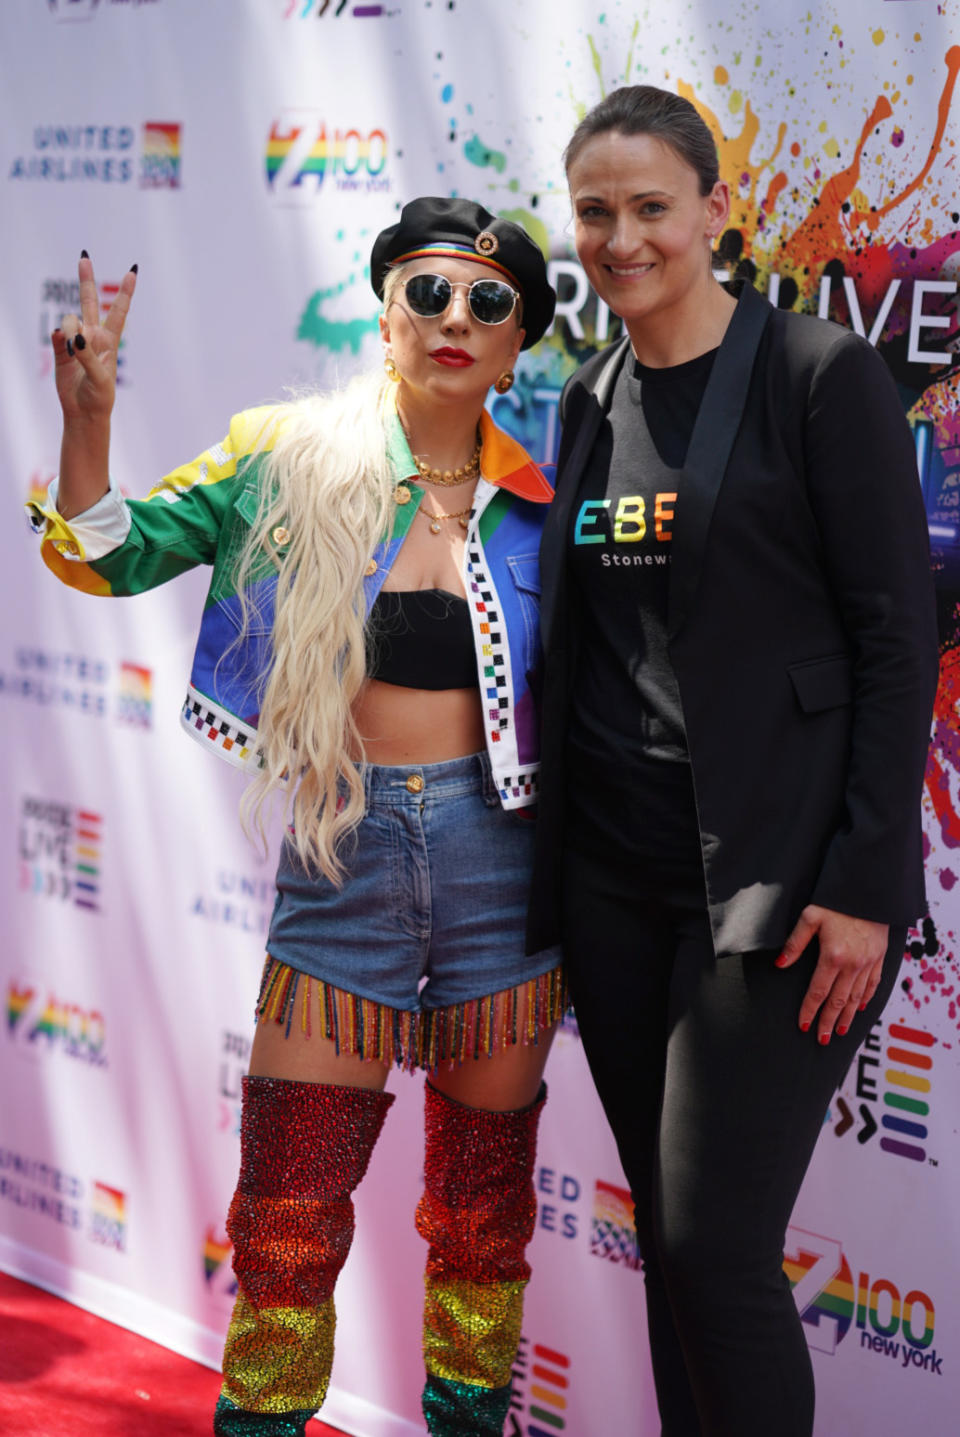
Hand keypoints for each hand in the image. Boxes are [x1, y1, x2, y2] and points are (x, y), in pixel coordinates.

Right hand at [52, 252, 136, 426]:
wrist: (83, 412)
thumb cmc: (100, 397)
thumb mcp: (100, 377)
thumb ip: (87, 354)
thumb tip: (74, 334)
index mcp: (109, 341)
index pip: (118, 311)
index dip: (125, 292)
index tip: (133, 271)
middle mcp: (93, 337)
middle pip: (89, 302)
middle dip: (86, 280)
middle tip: (83, 256)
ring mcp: (76, 342)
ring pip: (70, 321)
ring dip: (70, 330)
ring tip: (75, 349)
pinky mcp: (61, 351)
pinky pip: (57, 337)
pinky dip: (59, 339)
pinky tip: (64, 345)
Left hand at [776, 904, 888, 1042]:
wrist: (869, 890)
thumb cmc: (836, 901)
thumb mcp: (810, 917)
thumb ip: (795, 943)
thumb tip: (779, 964)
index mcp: (833, 956)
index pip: (818, 992)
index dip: (809, 1011)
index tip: (803, 1026)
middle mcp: (853, 964)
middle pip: (839, 1001)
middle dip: (829, 1022)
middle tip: (822, 1039)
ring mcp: (868, 962)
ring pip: (857, 997)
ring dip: (848, 1017)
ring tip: (840, 1032)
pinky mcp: (879, 957)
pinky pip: (873, 984)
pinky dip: (866, 999)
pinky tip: (861, 1009)